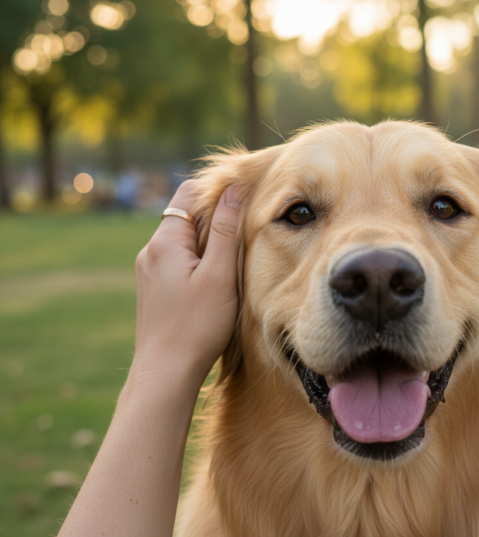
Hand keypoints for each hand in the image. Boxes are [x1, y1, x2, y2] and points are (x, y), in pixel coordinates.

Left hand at [133, 180, 240, 386]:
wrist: (166, 372)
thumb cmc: (197, 325)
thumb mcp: (220, 275)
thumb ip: (226, 230)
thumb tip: (233, 190)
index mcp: (165, 242)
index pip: (189, 193)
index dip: (218, 191)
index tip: (246, 201)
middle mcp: (150, 251)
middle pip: (186, 215)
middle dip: (215, 218)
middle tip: (245, 233)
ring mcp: (148, 270)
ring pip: (183, 239)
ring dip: (208, 242)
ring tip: (232, 261)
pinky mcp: (153, 288)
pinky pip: (177, 260)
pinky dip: (197, 260)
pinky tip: (214, 281)